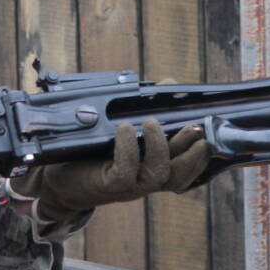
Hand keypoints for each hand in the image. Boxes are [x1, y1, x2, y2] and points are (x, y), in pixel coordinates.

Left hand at [10, 119, 208, 223]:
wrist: (58, 179)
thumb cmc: (93, 152)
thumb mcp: (123, 128)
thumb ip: (147, 108)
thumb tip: (170, 84)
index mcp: (154, 168)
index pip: (188, 166)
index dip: (202, 153)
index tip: (210, 130)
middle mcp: (147, 180)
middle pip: (180, 174)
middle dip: (192, 152)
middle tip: (196, 128)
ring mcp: (129, 186)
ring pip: (158, 173)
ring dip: (160, 145)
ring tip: (152, 121)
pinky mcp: (108, 185)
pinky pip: (125, 171)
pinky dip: (128, 148)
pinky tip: (124, 129)